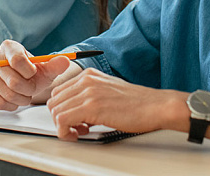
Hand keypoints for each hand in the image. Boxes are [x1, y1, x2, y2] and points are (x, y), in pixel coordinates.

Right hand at [0, 40, 72, 110]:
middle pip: (13, 81)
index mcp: (9, 47)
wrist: (22, 82)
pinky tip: (14, 100)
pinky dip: (11, 105)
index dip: (30, 72)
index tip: (33, 73)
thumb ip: (56, 65)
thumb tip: (65, 61)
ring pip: (7, 94)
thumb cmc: (33, 74)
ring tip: (24, 94)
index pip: (18, 60)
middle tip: (31, 88)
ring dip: (21, 99)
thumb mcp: (46, 68)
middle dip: (28, 89)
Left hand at [47, 68, 187, 140]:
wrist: (155, 106)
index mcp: (89, 75)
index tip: (73, 120)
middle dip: (60, 118)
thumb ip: (89, 95)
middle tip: (76, 128)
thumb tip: (74, 111)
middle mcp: (86, 80)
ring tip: (80, 131)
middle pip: (54, 101)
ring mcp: (88, 92)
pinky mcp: (91, 107)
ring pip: (56, 111)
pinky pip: (62, 121)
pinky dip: (65, 132)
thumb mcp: (108, 91)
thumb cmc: (137, 103)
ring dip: (63, 127)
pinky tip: (79, 134)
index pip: (58, 91)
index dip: (62, 109)